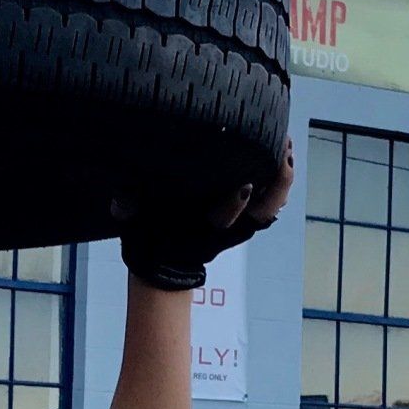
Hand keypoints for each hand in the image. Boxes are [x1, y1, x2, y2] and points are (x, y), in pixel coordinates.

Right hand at [114, 138, 295, 291]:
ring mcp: (240, 225)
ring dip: (283, 178)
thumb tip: (120, 199)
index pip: (225, 218)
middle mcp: (227, 228)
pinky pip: (270, 202)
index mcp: (202, 228)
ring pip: (272, 205)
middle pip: (263, 210)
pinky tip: (282, 152)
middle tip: (282, 149)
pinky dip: (278, 182)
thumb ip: (127, 208)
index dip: (236, 203)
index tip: (243, 184)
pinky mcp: (246, 218)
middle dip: (274, 183)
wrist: (162, 264)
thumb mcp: (133, 221)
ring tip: (287, 144)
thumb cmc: (147, 234)